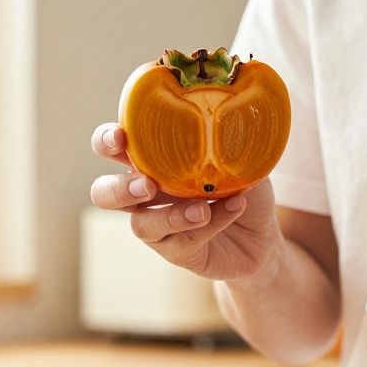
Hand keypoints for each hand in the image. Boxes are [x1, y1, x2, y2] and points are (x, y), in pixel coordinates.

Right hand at [89, 123, 283, 280]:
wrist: (262, 232)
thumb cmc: (241, 184)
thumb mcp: (237, 153)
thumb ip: (226, 135)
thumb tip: (233, 113)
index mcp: (150, 160)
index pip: (112, 147)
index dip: (105, 141)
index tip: (119, 138)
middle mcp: (145, 194)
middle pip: (104, 194)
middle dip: (117, 189)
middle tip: (146, 185)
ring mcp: (159, 226)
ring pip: (141, 226)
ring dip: (169, 216)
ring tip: (201, 209)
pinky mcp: (178, 253)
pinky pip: (183, 242)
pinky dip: (210, 224)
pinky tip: (235, 207)